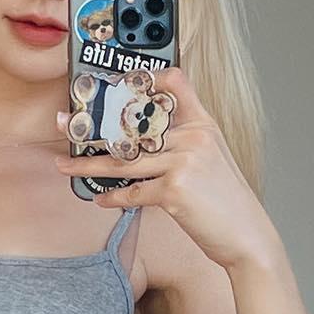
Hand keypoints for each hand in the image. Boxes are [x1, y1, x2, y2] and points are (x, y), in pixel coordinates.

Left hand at [54, 65, 281, 271]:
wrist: (247, 236)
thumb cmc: (226, 202)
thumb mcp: (212, 160)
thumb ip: (184, 142)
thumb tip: (140, 141)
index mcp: (204, 124)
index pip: (175, 83)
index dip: (144, 78)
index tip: (115, 83)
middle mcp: (194, 136)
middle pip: (134, 124)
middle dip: (95, 125)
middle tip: (68, 125)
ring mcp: (184, 161)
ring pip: (124, 160)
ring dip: (89, 164)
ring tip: (66, 165)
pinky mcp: (175, 189)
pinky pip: (132, 191)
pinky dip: (113, 198)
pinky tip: (101, 199)